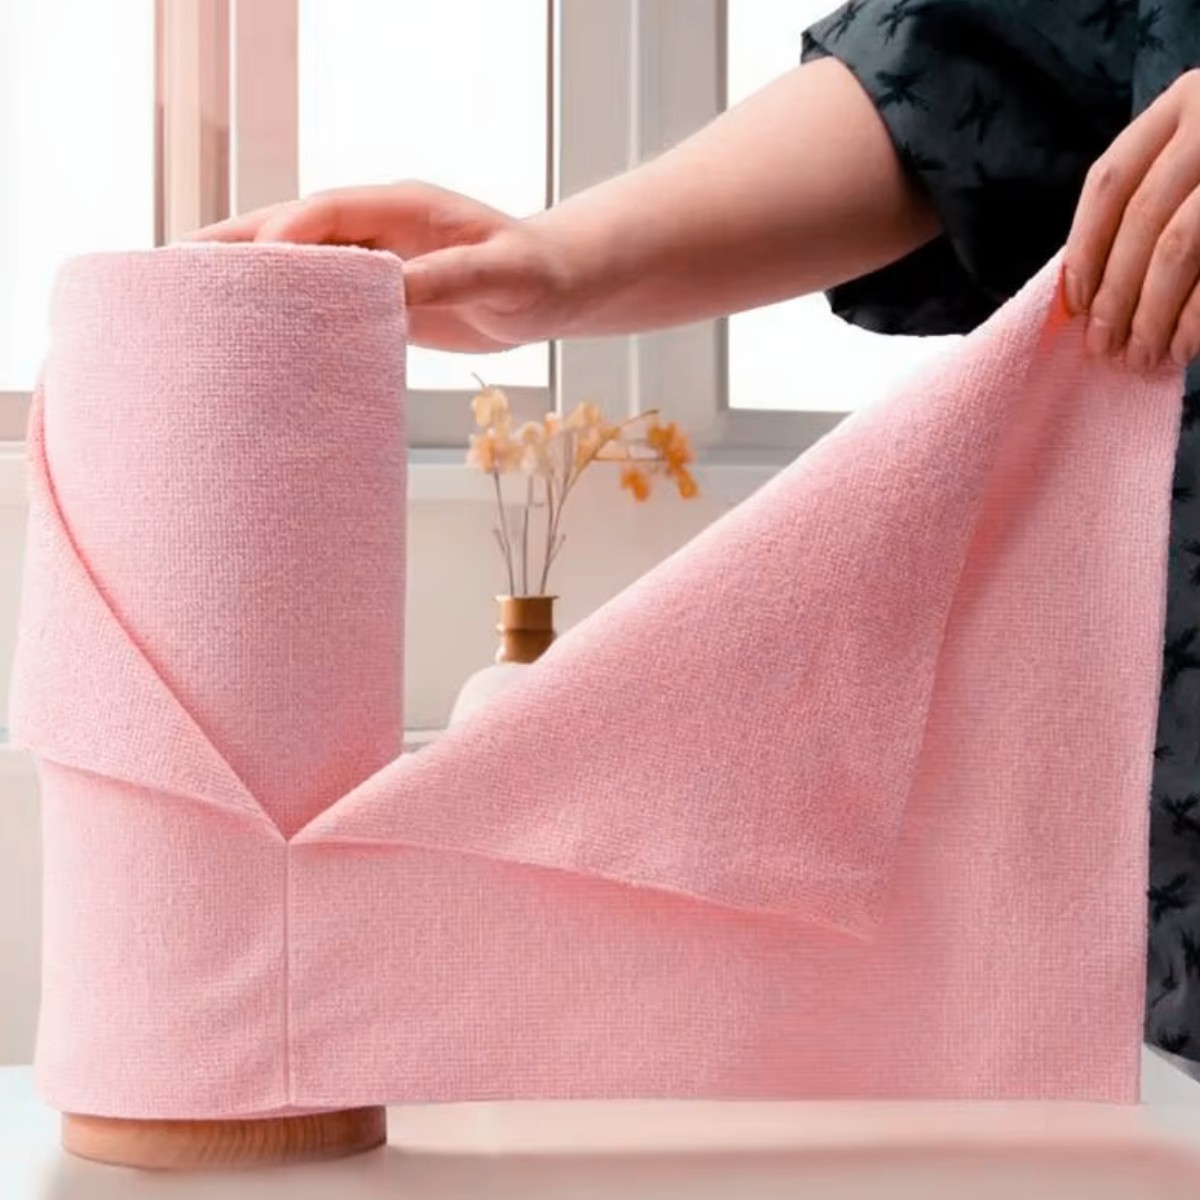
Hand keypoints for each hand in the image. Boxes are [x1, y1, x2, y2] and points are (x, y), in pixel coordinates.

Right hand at [189, 183, 575, 351]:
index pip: (326, 211)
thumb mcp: (499, 275)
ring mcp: (375, 261)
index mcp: (401, 206)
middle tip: (179, 266)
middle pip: (294, 228)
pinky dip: (289, 312)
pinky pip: (324, 300)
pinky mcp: (380, 296)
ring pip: (301, 264)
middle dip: (240, 245)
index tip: (252, 266)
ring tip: (194, 298)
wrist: (552, 291)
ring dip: (253, 279)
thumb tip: (389, 293)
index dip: (286, 234)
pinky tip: (257, 335)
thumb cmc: (534, 275)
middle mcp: (378, 227)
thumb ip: (447, 278)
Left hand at [1065, 70, 1199, 370]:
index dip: (1085, 247)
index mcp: (1184, 103)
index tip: (1075, 303)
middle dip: (1115, 293)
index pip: (1110, 180)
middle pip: (1142, 219)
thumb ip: (1149, 198)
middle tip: (1103, 346)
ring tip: (1141, 356)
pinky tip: (1184, 348)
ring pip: (1178, 247)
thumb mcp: (1195, 153)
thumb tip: (1087, 290)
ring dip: (1152, 313)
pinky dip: (1196, 317)